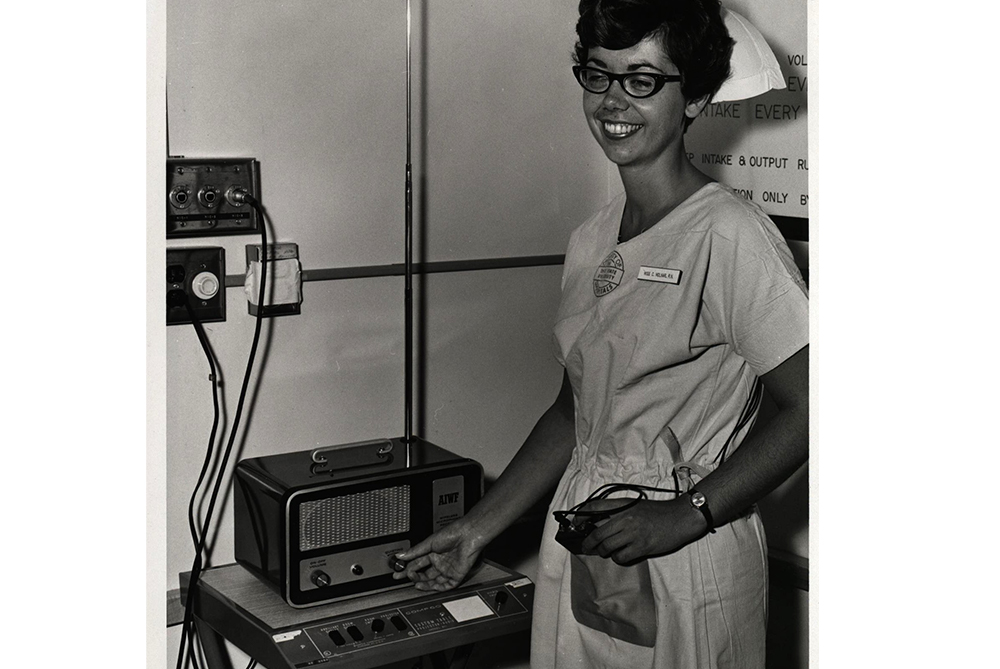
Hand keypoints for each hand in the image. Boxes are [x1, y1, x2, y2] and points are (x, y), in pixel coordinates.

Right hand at [391, 520, 482, 590]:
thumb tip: (401, 555)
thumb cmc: (452, 533)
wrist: (468, 535)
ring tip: (414, 582)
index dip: (407, 568)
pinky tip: (429, 586)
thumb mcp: (429, 542)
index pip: (417, 563)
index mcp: (433, 553)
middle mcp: (440, 562)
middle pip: (424, 574)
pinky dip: (437, 588)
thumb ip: (415, 551)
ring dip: (423, 584)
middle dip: (413, 577)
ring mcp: (448, 569)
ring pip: (433, 582)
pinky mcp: (456, 575)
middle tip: (404, 577)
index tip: (398, 572)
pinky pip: (446, 585)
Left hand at [578, 497, 706, 564]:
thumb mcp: (635, 506)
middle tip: (585, 547)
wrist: (681, 518)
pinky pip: (620, 557)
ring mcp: (633, 533)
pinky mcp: (642, 546)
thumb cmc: (659, 512)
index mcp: (623, 505)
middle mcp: (625, 518)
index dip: (580, 516)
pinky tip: (622, 555)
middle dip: (587, 543)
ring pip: (606, 547)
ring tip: (605, 552)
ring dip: (602, 552)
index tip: (575, 524)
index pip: (594, 507)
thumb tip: (598, 522)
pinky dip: (618, 558)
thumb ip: (618, 512)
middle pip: (596, 533)